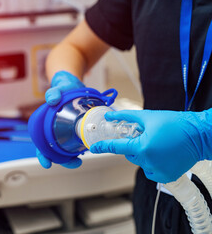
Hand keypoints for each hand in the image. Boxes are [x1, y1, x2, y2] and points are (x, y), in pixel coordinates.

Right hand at [37, 70, 84, 168]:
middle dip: (63, 160)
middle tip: (75, 162)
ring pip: (66, 150)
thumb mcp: (58, 88)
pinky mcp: (76, 131)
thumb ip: (54, 92)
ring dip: (72, 157)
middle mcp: (53, 131)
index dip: (43, 156)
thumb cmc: (63, 87)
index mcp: (44, 125)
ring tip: (82, 158)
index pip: (40, 145)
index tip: (47, 164)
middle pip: (55, 152)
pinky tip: (86, 148)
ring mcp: (65, 132)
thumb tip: (52, 99)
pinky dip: (80, 148)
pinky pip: (76, 143)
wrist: (74, 85)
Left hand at [89, 109, 211, 183]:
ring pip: (140, 162)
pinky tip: (162, 154)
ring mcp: (157, 171)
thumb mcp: (148, 117)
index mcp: (142, 147)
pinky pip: (150, 170)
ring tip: (158, 144)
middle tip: (147, 136)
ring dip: (143, 154)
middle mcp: (148, 161)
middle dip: (134, 145)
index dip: (103, 147)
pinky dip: (152, 163)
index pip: (116, 148)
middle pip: (130, 154)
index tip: (93, 148)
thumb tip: (110, 117)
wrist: (199, 135)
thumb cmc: (175, 124)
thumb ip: (126, 117)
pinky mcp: (165, 177)